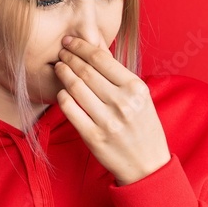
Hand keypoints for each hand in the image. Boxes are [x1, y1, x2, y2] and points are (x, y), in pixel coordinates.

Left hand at [54, 35, 170, 185]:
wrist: (147, 165)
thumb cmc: (143, 127)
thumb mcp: (140, 97)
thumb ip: (118, 74)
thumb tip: (95, 48)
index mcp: (136, 88)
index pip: (102, 58)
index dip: (81, 46)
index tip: (70, 41)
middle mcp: (122, 103)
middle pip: (86, 71)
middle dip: (69, 56)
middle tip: (61, 51)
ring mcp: (107, 121)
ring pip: (76, 88)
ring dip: (64, 73)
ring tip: (59, 66)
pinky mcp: (93, 137)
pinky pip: (71, 110)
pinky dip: (63, 97)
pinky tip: (62, 91)